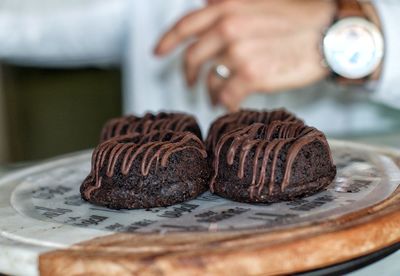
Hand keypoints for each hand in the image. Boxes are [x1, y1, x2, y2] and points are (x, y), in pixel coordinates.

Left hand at [155, 0, 335, 110]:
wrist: (329, 34)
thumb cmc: (298, 19)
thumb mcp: (258, 3)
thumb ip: (229, 9)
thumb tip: (206, 8)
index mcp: (227, 7)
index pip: (185, 26)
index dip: (167, 41)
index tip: (157, 53)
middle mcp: (227, 27)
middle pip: (192, 57)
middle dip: (187, 74)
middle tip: (190, 83)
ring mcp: (237, 52)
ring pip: (210, 80)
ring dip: (211, 91)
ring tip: (217, 96)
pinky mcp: (250, 76)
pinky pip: (226, 96)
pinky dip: (226, 104)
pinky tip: (231, 106)